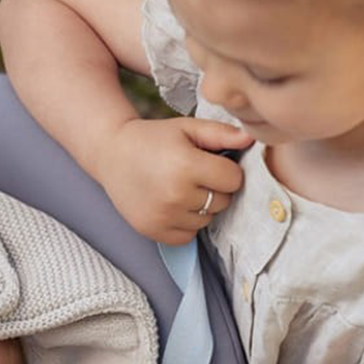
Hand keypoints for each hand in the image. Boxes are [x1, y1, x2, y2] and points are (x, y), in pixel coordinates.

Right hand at [96, 116, 251, 244]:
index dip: (226, 169)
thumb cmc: (153, 139)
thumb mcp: (186, 128)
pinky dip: (187, 222)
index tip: (211, 162)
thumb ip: (221, 133)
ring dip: (202, 207)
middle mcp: (176, 195)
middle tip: (193, 174)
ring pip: (208, 220)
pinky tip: (173, 204)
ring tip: (180, 188)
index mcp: (186, 165)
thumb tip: (252, 139)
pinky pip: (189, 235)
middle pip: (223, 201)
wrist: (111, 154)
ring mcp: (164, 217)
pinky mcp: (154, 231)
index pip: (233, 179)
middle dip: (215, 188)